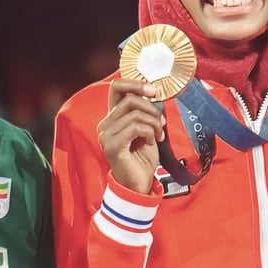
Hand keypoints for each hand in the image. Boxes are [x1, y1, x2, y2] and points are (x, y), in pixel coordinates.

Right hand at [98, 79, 165, 194]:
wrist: (138, 184)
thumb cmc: (142, 158)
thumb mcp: (146, 130)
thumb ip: (144, 112)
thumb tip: (153, 93)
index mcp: (112, 117)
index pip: (117, 87)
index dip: (136, 84)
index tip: (154, 90)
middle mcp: (105, 123)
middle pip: (130, 99)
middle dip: (152, 109)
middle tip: (162, 124)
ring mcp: (106, 134)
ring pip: (135, 113)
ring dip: (154, 123)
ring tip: (158, 135)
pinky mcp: (112, 145)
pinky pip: (135, 127)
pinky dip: (149, 132)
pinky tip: (151, 142)